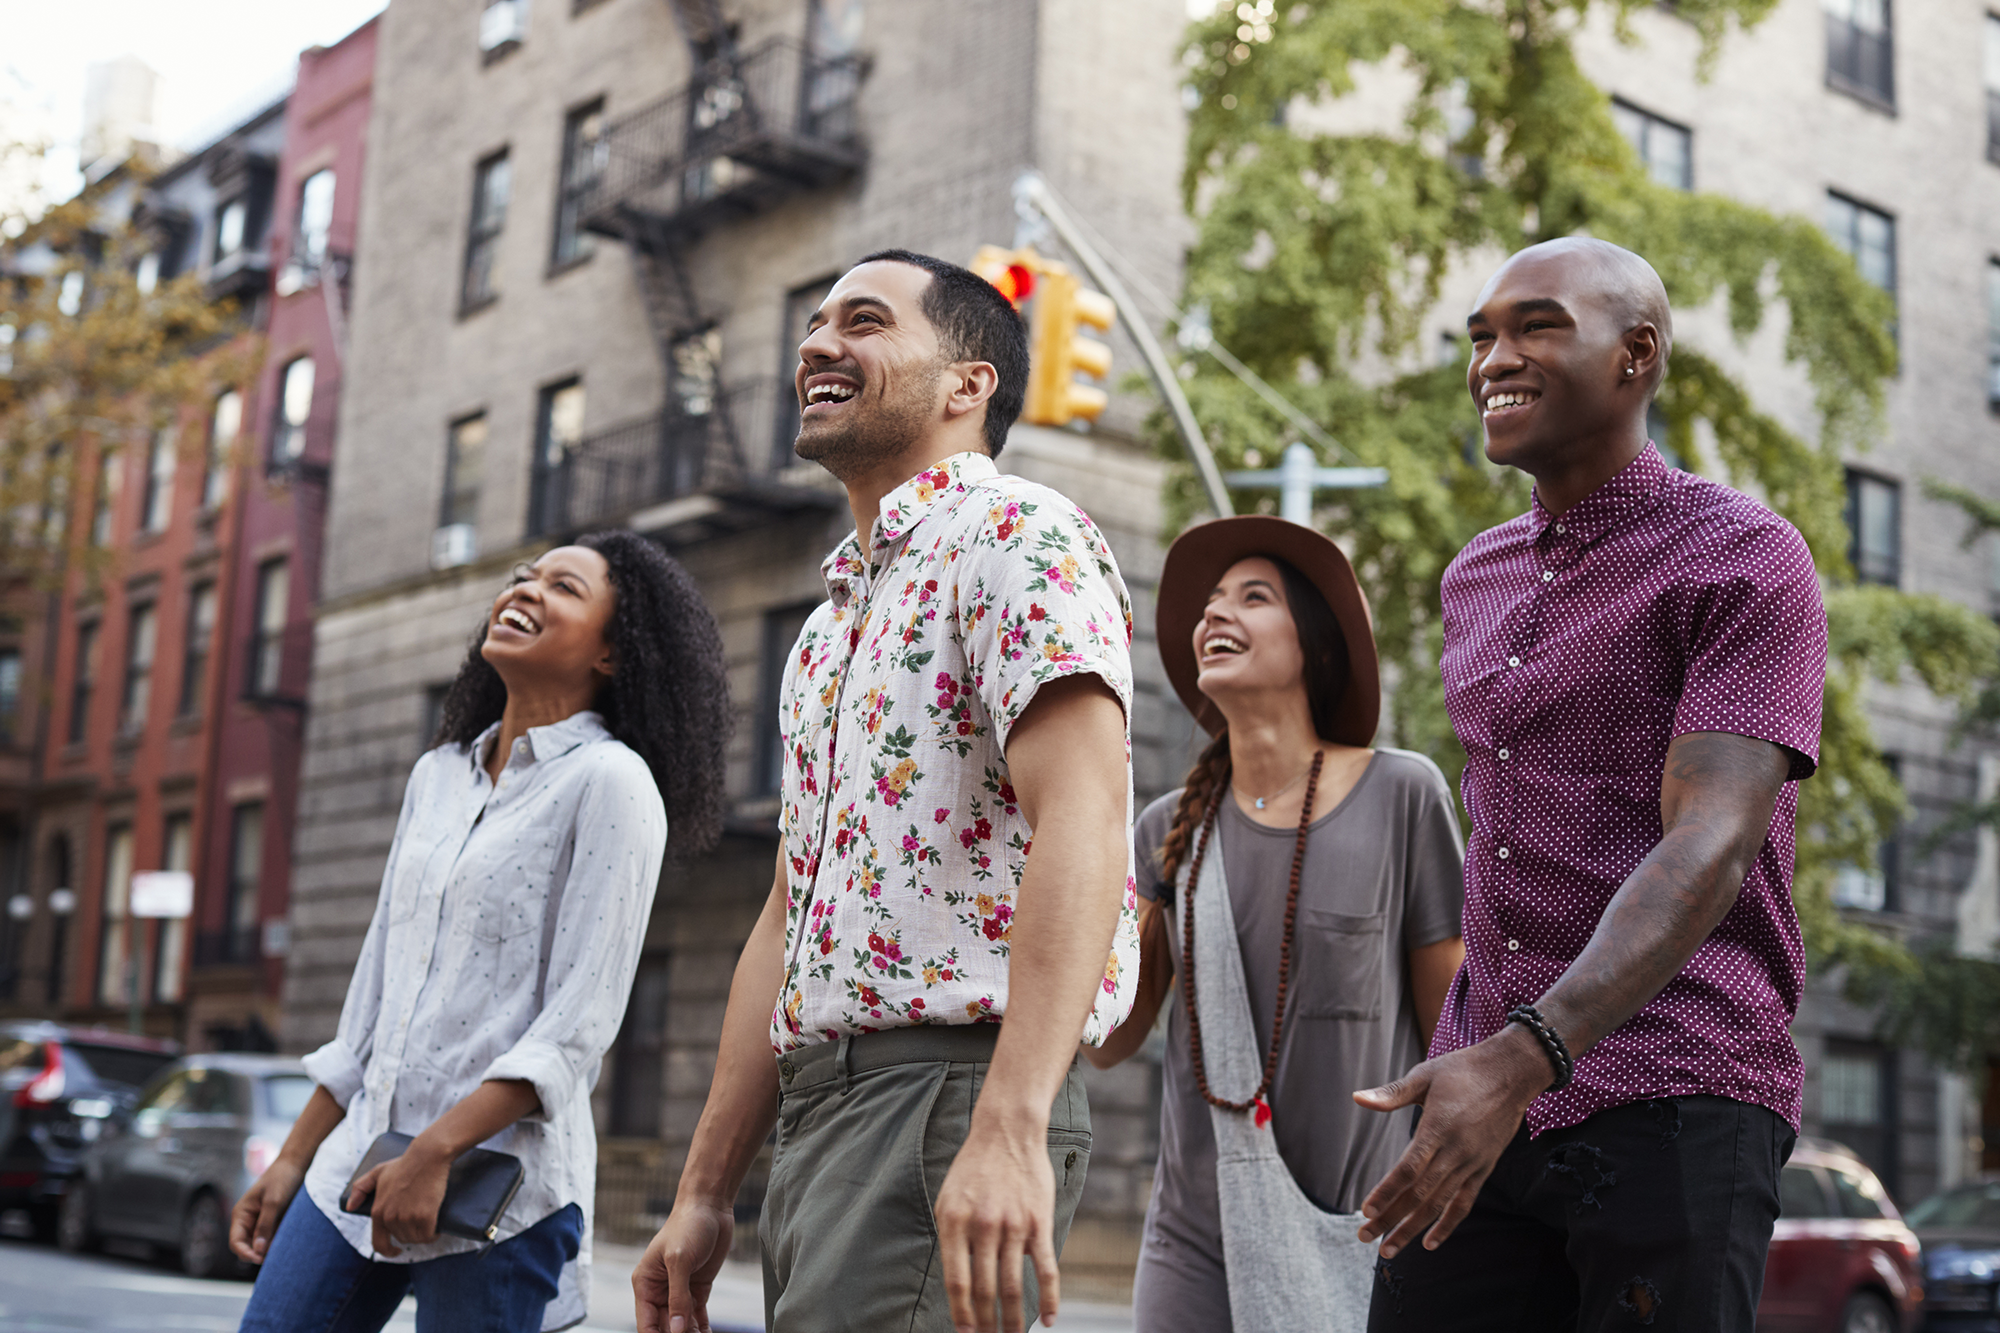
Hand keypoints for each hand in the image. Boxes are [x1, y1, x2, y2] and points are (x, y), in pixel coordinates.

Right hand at [229, 1158, 305, 1263]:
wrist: (296, 1164)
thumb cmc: (282, 1178)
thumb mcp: (274, 1201)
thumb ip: (265, 1225)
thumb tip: (258, 1250)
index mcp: (241, 1214)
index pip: (236, 1242)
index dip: (246, 1253)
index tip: (261, 1258)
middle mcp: (249, 1221)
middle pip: (248, 1247)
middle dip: (259, 1253)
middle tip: (277, 1254)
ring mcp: (261, 1223)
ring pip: (262, 1245)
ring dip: (271, 1249)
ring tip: (284, 1247)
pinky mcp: (275, 1222)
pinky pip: (274, 1238)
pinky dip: (279, 1242)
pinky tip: (289, 1241)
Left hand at [345, 1141, 450, 1256]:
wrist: (427, 1156)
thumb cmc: (404, 1164)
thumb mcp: (378, 1172)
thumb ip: (360, 1189)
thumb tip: (350, 1207)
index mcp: (377, 1211)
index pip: (378, 1243)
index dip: (387, 1251)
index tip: (395, 1251)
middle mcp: (390, 1218)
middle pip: (402, 1239)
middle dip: (411, 1233)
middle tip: (419, 1220)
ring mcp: (407, 1218)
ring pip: (416, 1239)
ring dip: (423, 1234)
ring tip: (428, 1221)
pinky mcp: (424, 1217)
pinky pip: (429, 1235)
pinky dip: (433, 1234)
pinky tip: (436, 1227)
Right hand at [633, 1199, 732, 1332]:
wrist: (710, 1206)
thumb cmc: (688, 1225)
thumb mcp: (679, 1260)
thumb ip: (678, 1297)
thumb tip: (677, 1329)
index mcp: (645, 1284)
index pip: (647, 1324)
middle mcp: (660, 1290)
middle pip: (665, 1327)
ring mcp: (680, 1290)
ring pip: (682, 1324)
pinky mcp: (698, 1288)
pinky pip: (697, 1316)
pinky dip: (702, 1328)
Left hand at [935, 1117, 1059, 1332]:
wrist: (1007, 1131)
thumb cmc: (974, 1169)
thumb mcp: (949, 1199)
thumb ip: (953, 1239)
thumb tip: (959, 1284)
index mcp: (955, 1222)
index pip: (957, 1281)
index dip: (961, 1313)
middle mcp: (983, 1226)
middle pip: (986, 1290)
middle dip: (987, 1324)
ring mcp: (1013, 1225)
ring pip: (1014, 1286)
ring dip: (1015, 1320)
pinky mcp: (1039, 1223)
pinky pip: (1046, 1269)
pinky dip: (1049, 1299)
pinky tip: (1049, 1320)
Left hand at [1352, 1023, 1551, 1257]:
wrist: (1511, 1073)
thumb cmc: (1463, 1070)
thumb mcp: (1425, 1075)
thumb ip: (1392, 1094)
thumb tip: (1358, 1098)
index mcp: (1438, 1127)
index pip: (1409, 1169)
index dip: (1387, 1192)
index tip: (1366, 1210)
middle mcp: (1456, 1151)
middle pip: (1420, 1194)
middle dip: (1391, 1218)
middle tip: (1365, 1237)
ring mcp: (1472, 1162)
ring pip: (1440, 1204)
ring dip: (1413, 1228)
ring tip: (1389, 1249)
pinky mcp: (1484, 1168)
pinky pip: (1464, 1202)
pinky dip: (1447, 1224)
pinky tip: (1429, 1243)